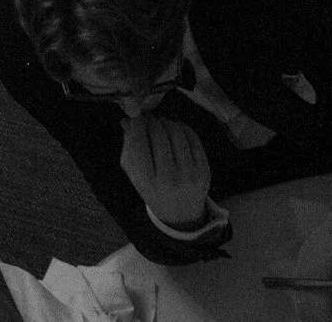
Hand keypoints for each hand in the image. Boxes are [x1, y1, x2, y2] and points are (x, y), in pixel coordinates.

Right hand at [118, 110, 211, 230]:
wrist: (180, 215)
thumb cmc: (153, 189)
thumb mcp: (135, 174)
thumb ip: (129, 147)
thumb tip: (127, 119)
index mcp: (148, 181)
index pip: (139, 142)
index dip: (136, 123)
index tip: (135, 115)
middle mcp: (169, 179)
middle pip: (158, 134)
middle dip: (151, 121)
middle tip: (148, 117)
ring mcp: (189, 175)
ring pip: (177, 133)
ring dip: (167, 122)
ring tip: (162, 122)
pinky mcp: (204, 171)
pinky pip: (193, 139)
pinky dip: (183, 127)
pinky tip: (176, 128)